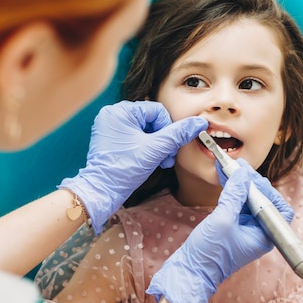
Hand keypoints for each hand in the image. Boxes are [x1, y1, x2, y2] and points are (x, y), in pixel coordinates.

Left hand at [59, 100, 207, 233]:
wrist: (102, 192)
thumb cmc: (123, 169)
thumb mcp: (156, 150)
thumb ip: (178, 134)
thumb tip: (199, 123)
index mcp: (120, 111)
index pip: (157, 111)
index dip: (168, 129)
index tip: (169, 147)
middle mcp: (112, 114)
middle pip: (151, 120)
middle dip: (163, 140)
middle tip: (167, 157)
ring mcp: (110, 127)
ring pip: (145, 130)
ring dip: (157, 145)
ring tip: (161, 161)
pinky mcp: (111, 139)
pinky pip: (135, 137)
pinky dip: (146, 148)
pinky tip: (152, 161)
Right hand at [146, 160, 292, 302]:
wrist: (191, 272)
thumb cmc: (209, 254)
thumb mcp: (222, 220)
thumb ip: (234, 194)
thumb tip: (243, 173)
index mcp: (264, 236)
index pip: (277, 207)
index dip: (267, 190)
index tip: (249, 177)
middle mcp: (259, 233)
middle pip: (264, 201)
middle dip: (251, 183)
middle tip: (238, 167)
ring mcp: (247, 230)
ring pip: (250, 201)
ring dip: (241, 184)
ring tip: (229, 167)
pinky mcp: (234, 227)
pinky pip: (238, 205)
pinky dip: (232, 192)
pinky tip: (225, 179)